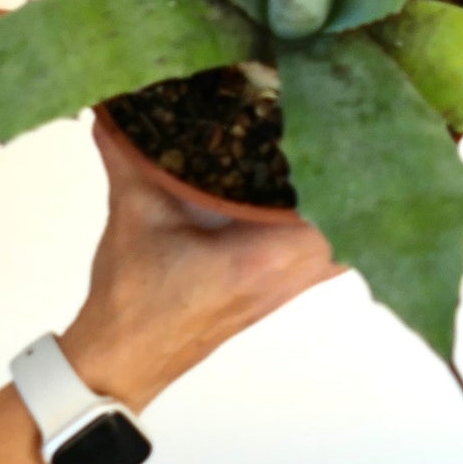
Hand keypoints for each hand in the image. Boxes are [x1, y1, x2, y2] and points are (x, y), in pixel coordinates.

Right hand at [59, 113, 341, 409]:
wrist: (124, 359)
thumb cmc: (131, 297)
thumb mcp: (133, 214)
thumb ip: (127, 156)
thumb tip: (113, 104)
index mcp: (258, 256)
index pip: (326, 211)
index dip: (339, 169)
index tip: (335, 128)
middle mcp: (285, 275)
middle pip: (349, 226)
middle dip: (349, 181)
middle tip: (339, 134)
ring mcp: (286, 290)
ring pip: (344, 245)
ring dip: (343, 207)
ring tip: (333, 160)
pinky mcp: (279, 294)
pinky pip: (325, 258)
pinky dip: (330, 229)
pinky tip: (313, 198)